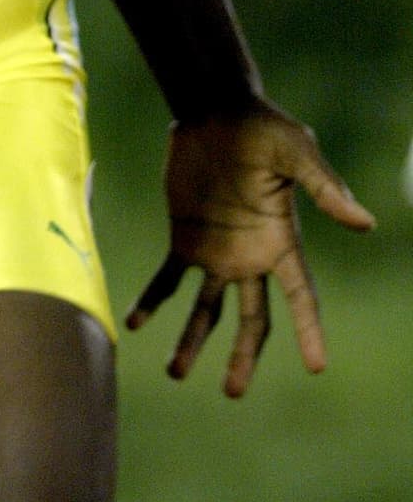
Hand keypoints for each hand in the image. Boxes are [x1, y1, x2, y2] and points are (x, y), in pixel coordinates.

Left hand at [126, 101, 373, 396]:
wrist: (214, 109)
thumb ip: (325, 188)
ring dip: (191, 341)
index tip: (318, 366)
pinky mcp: (184, 236)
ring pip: (206, 309)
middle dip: (243, 356)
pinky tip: (135, 321)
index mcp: (281, 241)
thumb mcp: (297, 153)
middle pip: (250, 318)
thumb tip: (365, 223)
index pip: (301, 296)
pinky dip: (152, 300)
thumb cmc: (262, 127)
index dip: (310, 330)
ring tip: (174, 372)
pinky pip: (168, 277)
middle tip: (232, 392)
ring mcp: (216, 249)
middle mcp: (250, 255)